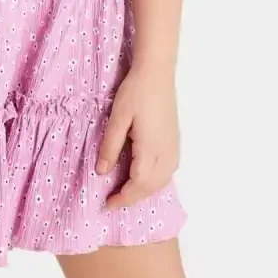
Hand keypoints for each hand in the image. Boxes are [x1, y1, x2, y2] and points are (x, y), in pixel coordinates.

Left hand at [95, 65, 179, 209]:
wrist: (157, 73)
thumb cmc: (135, 92)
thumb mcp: (117, 118)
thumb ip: (110, 146)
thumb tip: (102, 172)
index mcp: (151, 149)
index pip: (138, 184)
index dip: (123, 198)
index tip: (108, 204)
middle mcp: (166, 153)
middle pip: (152, 187)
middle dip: (133, 197)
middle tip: (113, 200)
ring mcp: (173, 148)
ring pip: (162, 181)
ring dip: (145, 190)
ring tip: (126, 191)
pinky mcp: (175, 142)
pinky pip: (168, 172)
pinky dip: (155, 181)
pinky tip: (143, 176)